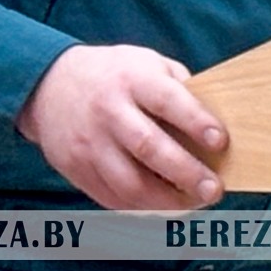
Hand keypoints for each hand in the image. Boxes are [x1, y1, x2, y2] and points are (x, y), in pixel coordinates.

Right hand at [15, 44, 227, 210]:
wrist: (49, 86)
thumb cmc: (114, 75)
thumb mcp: (146, 62)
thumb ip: (178, 86)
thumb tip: (214, 120)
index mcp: (131, 78)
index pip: (167, 100)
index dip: (196, 121)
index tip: (220, 141)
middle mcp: (108, 111)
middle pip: (148, 147)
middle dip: (186, 173)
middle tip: (214, 189)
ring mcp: (89, 143)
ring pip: (129, 183)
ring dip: (166, 202)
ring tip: (192, 205)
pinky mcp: (76, 169)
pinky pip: (112, 199)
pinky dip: (141, 209)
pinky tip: (162, 207)